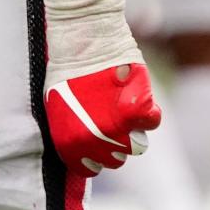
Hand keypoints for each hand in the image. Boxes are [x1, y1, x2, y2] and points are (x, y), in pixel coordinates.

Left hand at [44, 61, 160, 175]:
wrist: (83, 41)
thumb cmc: (67, 70)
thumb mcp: (57, 106)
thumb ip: (72, 133)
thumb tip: (83, 148)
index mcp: (71, 144)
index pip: (90, 168)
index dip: (96, 156)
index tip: (98, 141)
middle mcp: (95, 143)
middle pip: (116, 159)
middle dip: (115, 140)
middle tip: (109, 115)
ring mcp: (119, 129)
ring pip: (137, 145)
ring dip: (133, 129)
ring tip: (121, 103)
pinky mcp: (139, 111)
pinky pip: (152, 120)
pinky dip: (149, 109)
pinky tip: (136, 93)